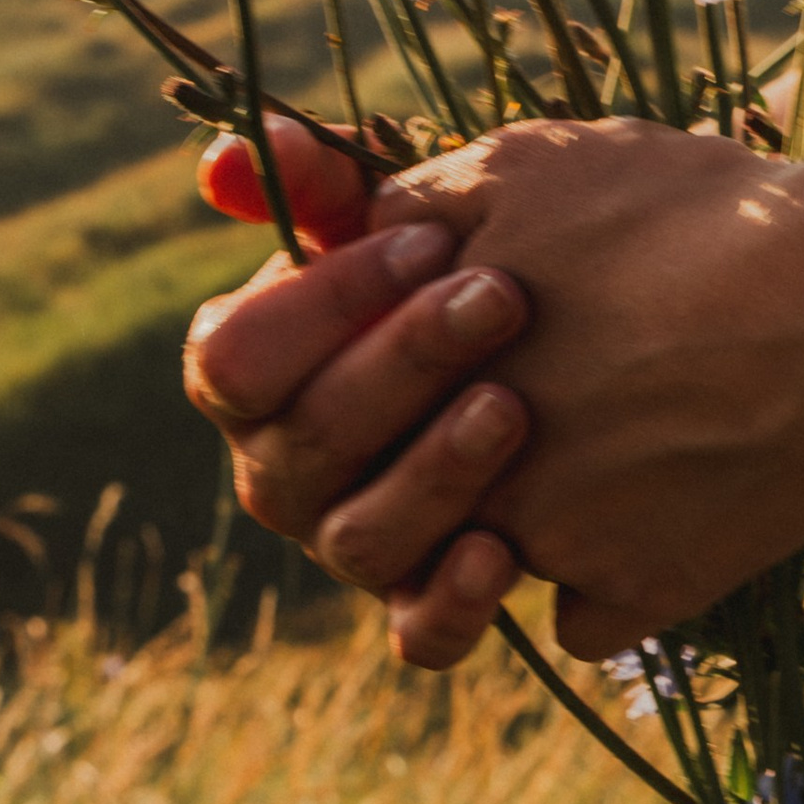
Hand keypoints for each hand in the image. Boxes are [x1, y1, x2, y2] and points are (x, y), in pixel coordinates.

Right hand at [182, 124, 531, 669]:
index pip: (235, 358)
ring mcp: (349, 545)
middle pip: (306, 440)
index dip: (326, 301)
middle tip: (502, 296)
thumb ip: (317, 184)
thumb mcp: (397, 220)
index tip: (432, 238)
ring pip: (359, 538)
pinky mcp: (422, 606)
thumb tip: (228, 166)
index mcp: (246, 379)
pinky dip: (453, 604)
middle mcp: (280, 475)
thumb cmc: (459, 276)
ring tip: (516, 408)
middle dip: (404, 362)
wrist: (575, 358)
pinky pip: (417, 637)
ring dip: (435, 473)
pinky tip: (506, 553)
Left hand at [371, 115, 803, 658]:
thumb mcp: (524, 168)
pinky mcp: (642, 596)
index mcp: (422, 384)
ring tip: (606, 420)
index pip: (346, 406)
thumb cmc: (687, 217)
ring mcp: (556, 553)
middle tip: (528, 376)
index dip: (399, 360)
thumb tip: (325, 221)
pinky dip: (613, 568)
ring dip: (529, 503)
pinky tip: (657, 496)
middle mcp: (470, 485)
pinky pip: (588, 612)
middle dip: (457, 434)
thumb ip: (403, 206)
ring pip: (495, 553)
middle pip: (411, 491)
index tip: (477, 316)